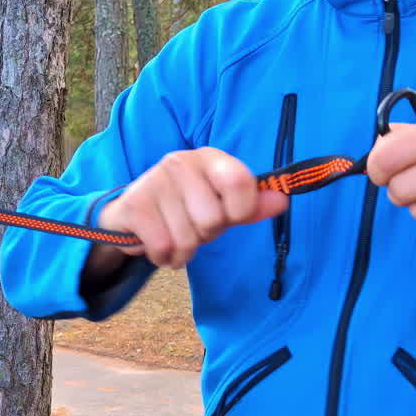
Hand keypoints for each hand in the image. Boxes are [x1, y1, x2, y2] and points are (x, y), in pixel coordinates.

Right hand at [94, 148, 288, 269]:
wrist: (131, 216)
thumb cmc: (185, 210)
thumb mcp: (222, 207)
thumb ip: (252, 205)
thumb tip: (283, 200)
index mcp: (210, 158)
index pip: (240, 183)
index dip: (241, 210)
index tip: (230, 216)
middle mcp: (181, 162)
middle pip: (213, 219)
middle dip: (205, 235)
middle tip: (192, 227)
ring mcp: (155, 181)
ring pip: (187, 238)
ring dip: (184, 251)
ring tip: (174, 237)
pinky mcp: (135, 204)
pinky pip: (164, 246)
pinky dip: (165, 257)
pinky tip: (160, 246)